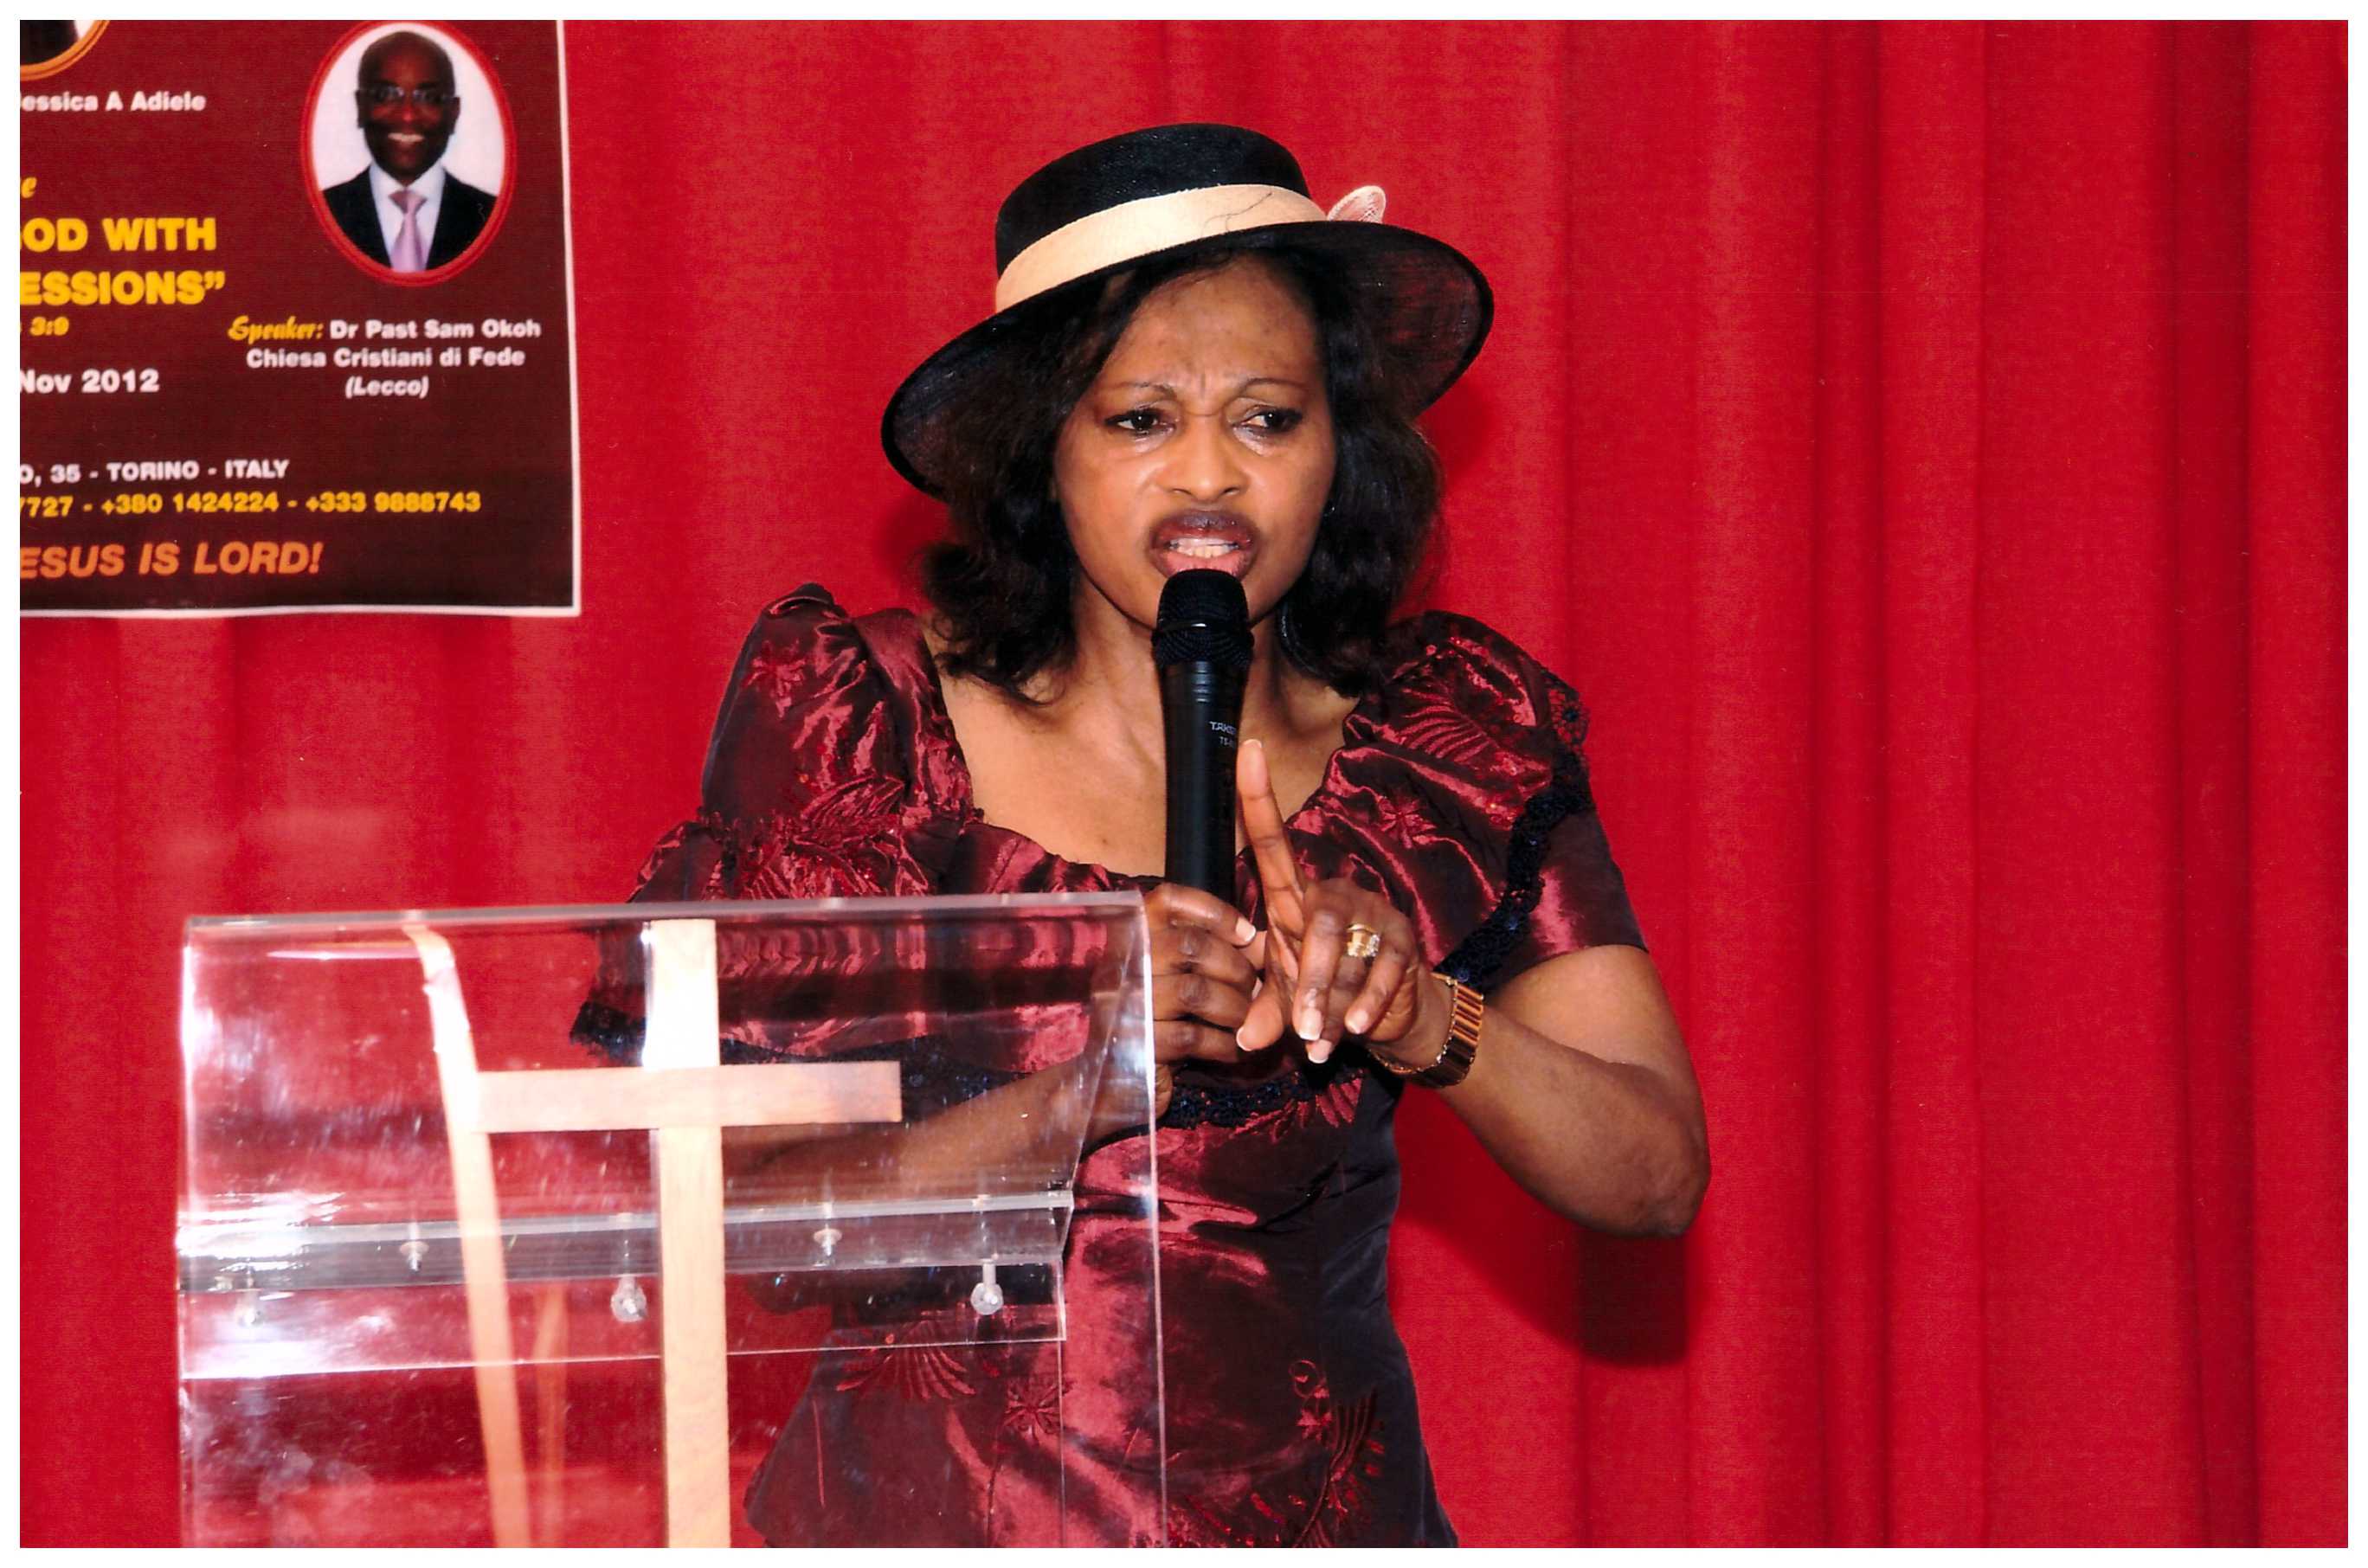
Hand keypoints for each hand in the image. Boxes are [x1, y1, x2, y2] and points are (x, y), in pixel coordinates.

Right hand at [1141, 881, 1264, 1115]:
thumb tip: (1259, 942)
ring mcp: (1127, 1005)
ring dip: (1234, 1007)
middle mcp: (1123, 965)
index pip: (1166, 901)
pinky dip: (1223, 1044)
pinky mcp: (1137, 1044)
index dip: (1212, 910)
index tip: (1246, 935)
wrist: (1109, 1085)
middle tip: (1254, 991)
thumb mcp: (1177, 981)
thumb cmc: (1154, 1023)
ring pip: (1195, 991)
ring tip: (1246, 1021)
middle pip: (1189, 945)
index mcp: (1131, 939)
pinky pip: (1193, 1036)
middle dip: (1235, 968)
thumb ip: (1213, 956)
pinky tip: (1234, 1050)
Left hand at [1233, 739, 1447, 1067]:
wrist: (1388, 1021)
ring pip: (1347, 950)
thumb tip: (1245, 1043)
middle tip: (1302, 1029)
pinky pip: (1382, 970)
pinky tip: (1358, 1029)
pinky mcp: (1404, 940)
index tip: (1248, 749)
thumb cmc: (1326, 998)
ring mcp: (1372, 913)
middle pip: (1316, 923)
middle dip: (1308, 981)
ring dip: (1333, 1001)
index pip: (1271, 843)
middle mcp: (1332, 895)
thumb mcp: (1288, 1007)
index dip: (1258, 799)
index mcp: (1294, 902)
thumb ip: (1264, 1018)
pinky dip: (1366, 1005)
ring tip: (1323, 1038)